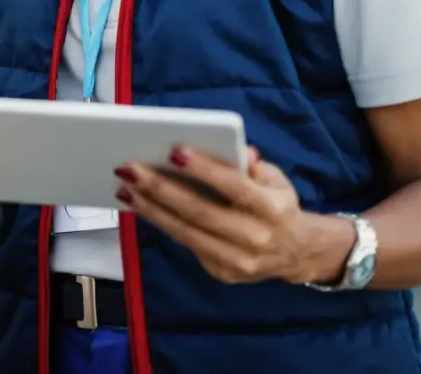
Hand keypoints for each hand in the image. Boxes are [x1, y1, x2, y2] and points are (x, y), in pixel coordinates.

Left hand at [115, 145, 354, 285]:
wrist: (296, 252)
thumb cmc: (276, 204)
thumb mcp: (275, 179)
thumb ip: (252, 165)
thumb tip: (236, 149)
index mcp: (273, 210)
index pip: (235, 187)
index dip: (205, 170)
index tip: (174, 151)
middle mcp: (256, 239)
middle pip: (201, 213)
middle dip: (160, 189)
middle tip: (128, 167)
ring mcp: (238, 261)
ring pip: (186, 232)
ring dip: (150, 208)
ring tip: (124, 186)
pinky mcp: (222, 272)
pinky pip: (185, 244)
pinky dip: (159, 222)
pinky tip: (138, 205)